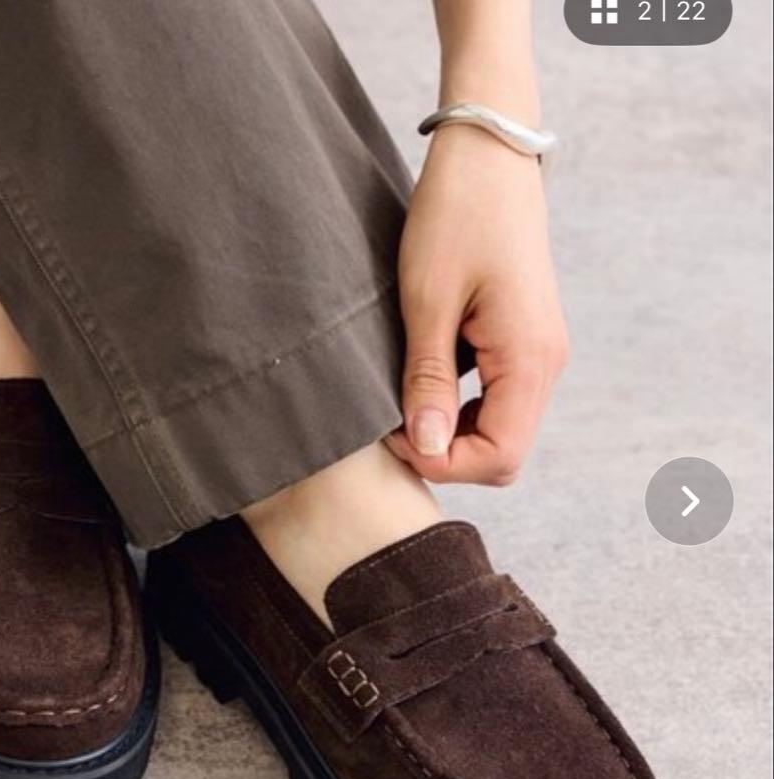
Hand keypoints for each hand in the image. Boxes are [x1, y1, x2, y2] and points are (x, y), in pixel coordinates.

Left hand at [387, 124, 569, 485]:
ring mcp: (540, 352)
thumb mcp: (427, 302)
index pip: (498, 457)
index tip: (392, 436)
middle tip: (393, 424)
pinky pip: (499, 400)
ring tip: (402, 403)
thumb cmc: (455, 215)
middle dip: (448, 455)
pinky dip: (462, 410)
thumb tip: (426, 448)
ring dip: (453, 434)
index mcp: (529, 357)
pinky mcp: (526, 340)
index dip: (442, 463)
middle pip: (505, 453)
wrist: (487, 153)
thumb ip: (428, 381)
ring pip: (502, 431)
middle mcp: (547, 363)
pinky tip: (424, 385)